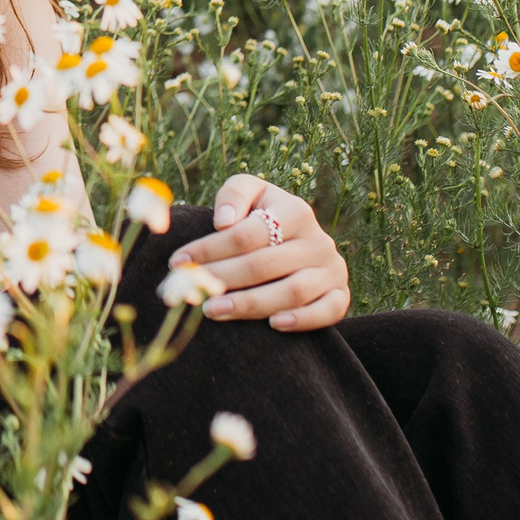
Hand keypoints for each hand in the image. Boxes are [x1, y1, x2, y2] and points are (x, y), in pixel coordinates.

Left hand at [165, 173, 350, 331]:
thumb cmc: (264, 216)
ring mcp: (332, 269)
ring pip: (292, 291)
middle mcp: (318, 240)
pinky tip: (273, 325)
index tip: (178, 261)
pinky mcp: (341, 295)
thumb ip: (234, 195)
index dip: (209, 249)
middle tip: (190, 291)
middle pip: (264, 264)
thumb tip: (223, 221)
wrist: (301, 241)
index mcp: (295, 210)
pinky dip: (303, 320)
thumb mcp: (251, 194)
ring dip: (250, 304)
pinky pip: (328, 311)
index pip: (245, 234)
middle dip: (222, 279)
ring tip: (213, 311)